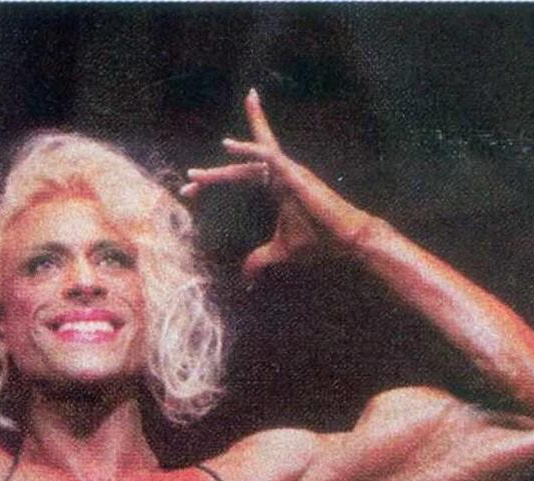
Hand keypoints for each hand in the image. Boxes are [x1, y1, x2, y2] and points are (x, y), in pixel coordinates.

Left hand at [181, 90, 330, 275]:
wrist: (344, 240)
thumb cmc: (317, 242)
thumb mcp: (278, 253)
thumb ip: (258, 261)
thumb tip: (245, 280)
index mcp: (275, 186)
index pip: (240, 177)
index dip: (216, 182)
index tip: (190, 193)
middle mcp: (280, 174)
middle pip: (241, 167)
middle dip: (214, 175)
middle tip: (189, 181)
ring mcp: (287, 171)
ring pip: (251, 158)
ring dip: (223, 167)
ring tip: (196, 173)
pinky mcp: (295, 174)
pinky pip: (268, 156)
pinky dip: (249, 150)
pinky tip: (227, 146)